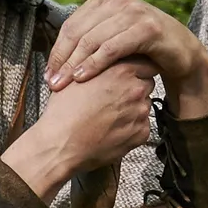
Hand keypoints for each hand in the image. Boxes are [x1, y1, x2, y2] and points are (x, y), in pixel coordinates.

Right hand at [4, 60, 157, 196]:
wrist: (61, 144)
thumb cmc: (64, 112)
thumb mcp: (77, 76)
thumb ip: (99, 66)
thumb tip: (104, 63)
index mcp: (121, 71)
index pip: (145, 63)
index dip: (138, 69)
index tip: (131, 75)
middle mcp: (135, 90)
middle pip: (146, 84)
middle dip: (134, 88)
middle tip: (114, 97)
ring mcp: (140, 113)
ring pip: (144, 105)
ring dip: (132, 108)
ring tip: (108, 115)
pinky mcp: (140, 133)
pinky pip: (142, 126)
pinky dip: (131, 127)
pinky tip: (112, 128)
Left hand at [47, 0, 207, 112]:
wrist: (182, 52)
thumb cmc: (143, 49)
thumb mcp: (114, 37)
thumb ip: (91, 38)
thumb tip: (56, 56)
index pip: (72, 24)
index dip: (57, 51)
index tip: (48, 74)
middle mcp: (118, 0)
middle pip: (79, 31)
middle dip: (62, 59)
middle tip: (52, 82)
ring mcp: (133, 11)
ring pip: (93, 39)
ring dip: (74, 64)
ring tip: (63, 83)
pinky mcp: (146, 28)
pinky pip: (112, 48)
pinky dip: (94, 64)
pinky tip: (83, 78)